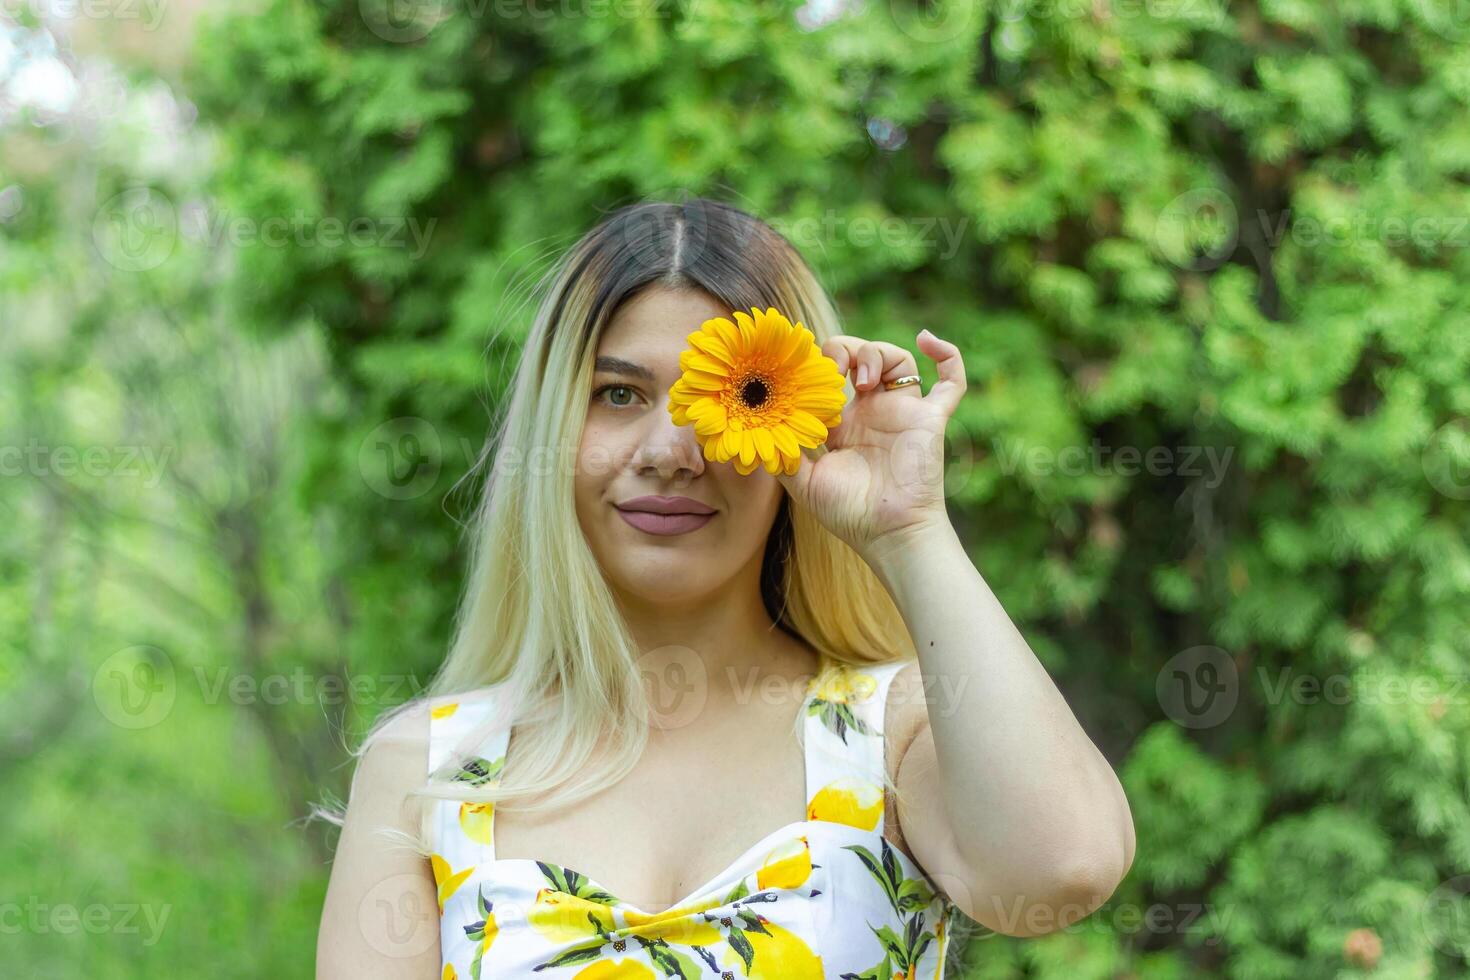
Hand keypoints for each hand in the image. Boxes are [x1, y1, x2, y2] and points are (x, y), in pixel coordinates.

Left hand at [774, 328, 966, 562]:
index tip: (803, 370)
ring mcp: (904, 413)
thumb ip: (782, 455)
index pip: (830, 374)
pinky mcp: (931, 419)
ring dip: (877, 354)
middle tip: (834, 369)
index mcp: (843, 422)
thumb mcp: (803, 482)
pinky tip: (925, 339)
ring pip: (898, 360)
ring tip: (861, 380)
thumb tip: (754, 432)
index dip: (817, 364)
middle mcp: (873, 411)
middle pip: (862, 356)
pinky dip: (947, 355)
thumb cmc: (848, 514)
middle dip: (845, 351)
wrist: (888, 535)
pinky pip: (952, 382)